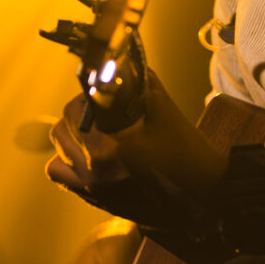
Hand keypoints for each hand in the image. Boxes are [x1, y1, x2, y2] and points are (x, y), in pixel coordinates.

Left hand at [44, 82, 225, 230]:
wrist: (205, 197)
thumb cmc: (188, 155)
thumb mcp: (165, 112)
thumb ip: (141, 83)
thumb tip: (126, 62)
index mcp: (106, 150)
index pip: (76, 109)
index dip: (88, 94)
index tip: (102, 90)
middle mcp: (91, 173)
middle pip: (62, 128)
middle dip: (79, 113)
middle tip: (100, 109)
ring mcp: (91, 190)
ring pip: (58, 152)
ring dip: (70, 136)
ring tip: (93, 132)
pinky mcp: (95, 201)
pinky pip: (62, 176)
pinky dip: (68, 162)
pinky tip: (88, 155)